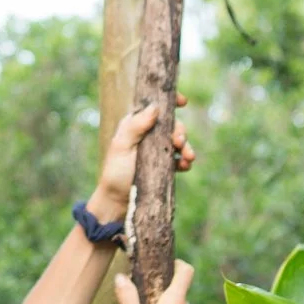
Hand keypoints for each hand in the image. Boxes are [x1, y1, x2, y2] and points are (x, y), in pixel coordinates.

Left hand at [91, 101, 193, 220]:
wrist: (118, 201)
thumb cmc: (116, 171)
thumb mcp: (122, 146)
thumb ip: (136, 126)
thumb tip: (155, 107)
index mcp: (135, 124)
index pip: (154, 107)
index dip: (170, 101)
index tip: (183, 102)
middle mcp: (148, 134)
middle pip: (172, 124)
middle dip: (180, 131)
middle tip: (179, 142)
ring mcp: (158, 149)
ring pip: (179, 141)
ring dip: (186, 146)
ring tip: (188, 157)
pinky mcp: (165, 165)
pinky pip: (180, 158)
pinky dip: (185, 160)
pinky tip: (184, 166)